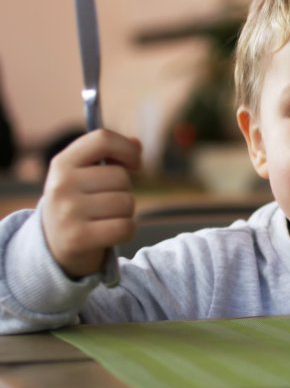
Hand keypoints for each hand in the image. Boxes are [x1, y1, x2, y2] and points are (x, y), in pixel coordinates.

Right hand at [41, 129, 141, 278]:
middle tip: (106, 203)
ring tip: (105, 218)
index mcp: (62, 163)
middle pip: (121, 177)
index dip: (127, 149)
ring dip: (125, 212)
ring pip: (126, 202)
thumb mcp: (85, 176)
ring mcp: (67, 212)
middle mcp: (61, 185)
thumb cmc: (79, 204)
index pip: (102, 139)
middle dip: (124, 190)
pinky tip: (111, 233)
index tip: (134, 164)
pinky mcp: (78, 238)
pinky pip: (125, 227)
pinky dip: (127, 231)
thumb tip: (137, 144)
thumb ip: (110, 156)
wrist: (53, 248)